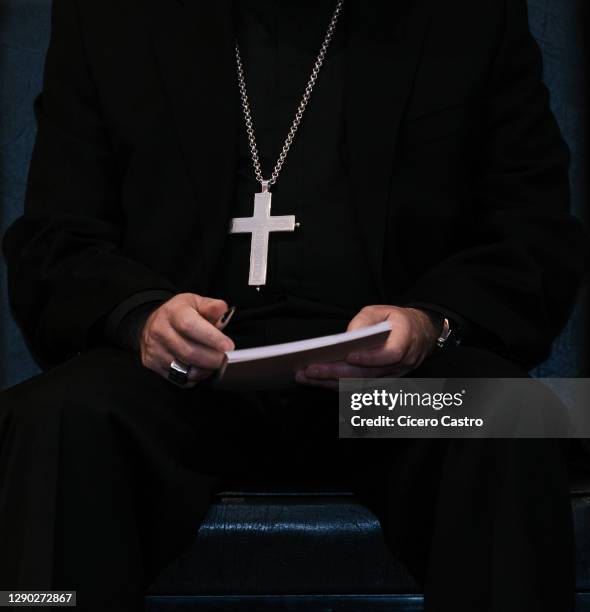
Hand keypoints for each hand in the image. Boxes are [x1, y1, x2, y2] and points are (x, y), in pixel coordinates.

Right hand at [140, 293, 234, 387]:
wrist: (155, 323)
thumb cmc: (181, 313)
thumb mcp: (197, 303)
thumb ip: (211, 306)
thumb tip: (221, 308)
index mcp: (173, 312)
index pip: (190, 326)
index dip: (211, 338)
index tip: (228, 346)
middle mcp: (160, 330)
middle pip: (189, 352)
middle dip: (212, 359)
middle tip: (226, 359)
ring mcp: (154, 349)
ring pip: (184, 369)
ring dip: (205, 370)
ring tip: (214, 363)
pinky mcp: (152, 363)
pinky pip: (179, 378)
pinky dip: (194, 378)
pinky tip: (201, 368)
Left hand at [296, 306, 439, 389]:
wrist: (419, 335)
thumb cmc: (397, 321)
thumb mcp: (381, 311)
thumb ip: (365, 321)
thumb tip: (347, 337)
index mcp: (406, 340)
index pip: (391, 355)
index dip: (370, 358)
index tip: (349, 356)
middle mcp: (401, 363)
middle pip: (367, 374)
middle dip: (336, 373)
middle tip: (309, 370)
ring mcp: (392, 377)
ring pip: (360, 384)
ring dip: (331, 382)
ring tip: (305, 376)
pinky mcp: (381, 383)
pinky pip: (358, 387)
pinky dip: (336, 385)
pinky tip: (317, 380)